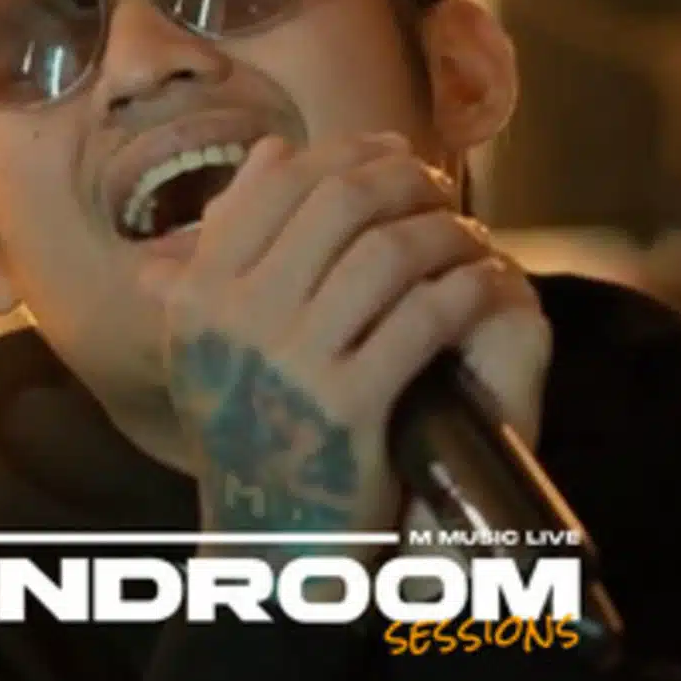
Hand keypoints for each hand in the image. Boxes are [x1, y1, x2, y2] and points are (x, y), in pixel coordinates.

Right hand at [138, 132, 550, 569]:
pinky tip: (481, 281)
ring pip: (388, 253)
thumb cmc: (247, 417)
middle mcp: (235, 317)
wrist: (265, 529)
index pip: (279, 183)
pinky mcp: (348, 406)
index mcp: (199, 290)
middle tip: (438, 188)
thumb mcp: (211, 329)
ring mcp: (290, 362)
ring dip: (443, 231)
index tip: (394, 151)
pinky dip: (464, 287)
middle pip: (338, 204)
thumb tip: (272, 151)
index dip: (347, 151)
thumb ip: (230, 238)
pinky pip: (424, 317)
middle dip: (404, 180)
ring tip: (466, 234)